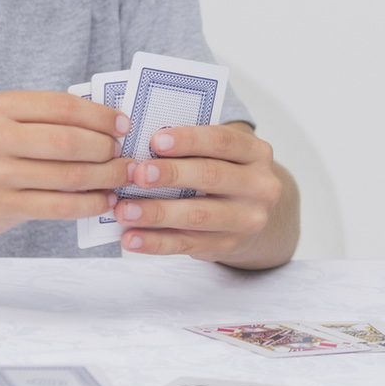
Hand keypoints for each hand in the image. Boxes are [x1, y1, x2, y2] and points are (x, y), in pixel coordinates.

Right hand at [0, 91, 130, 235]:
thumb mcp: (4, 118)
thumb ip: (47, 117)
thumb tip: (110, 122)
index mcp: (0, 106)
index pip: (63, 107)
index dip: (101, 116)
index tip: (124, 126)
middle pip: (69, 142)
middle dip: (107, 149)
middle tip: (125, 156)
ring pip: (68, 176)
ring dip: (106, 178)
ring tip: (123, 177)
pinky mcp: (3, 206)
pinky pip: (59, 206)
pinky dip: (89, 203)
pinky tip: (104, 200)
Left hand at [111, 123, 288, 265]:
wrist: (256, 216)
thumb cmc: (226, 174)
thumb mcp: (224, 154)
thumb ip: (194, 147)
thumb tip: (142, 145)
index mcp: (256, 153)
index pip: (223, 141)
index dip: (189, 139)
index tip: (155, 141)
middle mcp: (260, 186)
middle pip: (211, 176)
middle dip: (171, 175)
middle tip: (136, 174)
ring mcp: (247, 219)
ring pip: (198, 215)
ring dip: (157, 213)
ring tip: (124, 210)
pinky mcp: (229, 246)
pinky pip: (188, 244)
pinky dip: (156, 242)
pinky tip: (132, 238)